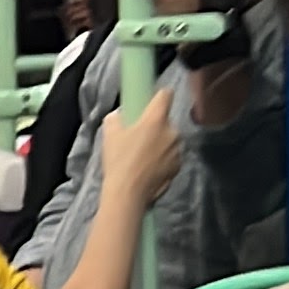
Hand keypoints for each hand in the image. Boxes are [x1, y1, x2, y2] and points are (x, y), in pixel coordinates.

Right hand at [98, 92, 180, 210]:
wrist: (128, 193)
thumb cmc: (118, 160)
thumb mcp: (109, 133)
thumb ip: (116, 118)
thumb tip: (121, 115)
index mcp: (156, 119)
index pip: (166, 95)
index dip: (160, 95)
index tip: (153, 101)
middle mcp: (172, 131)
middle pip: (166, 121)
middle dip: (157, 126)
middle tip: (141, 137)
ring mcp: (178, 151)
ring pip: (170, 140)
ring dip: (162, 144)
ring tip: (145, 156)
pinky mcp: (179, 167)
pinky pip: (172, 157)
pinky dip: (164, 160)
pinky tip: (151, 169)